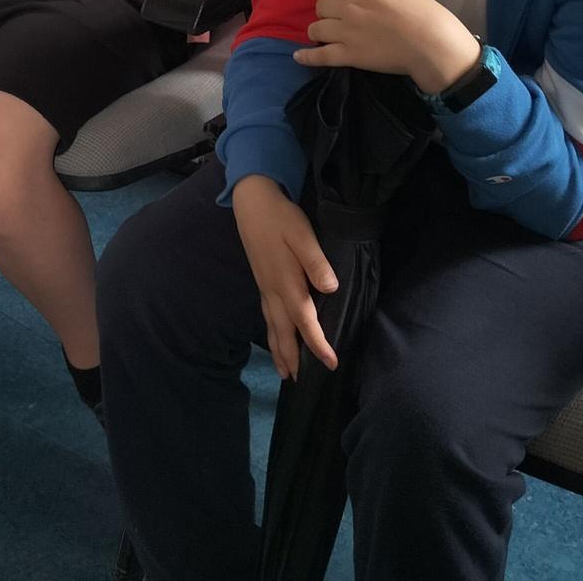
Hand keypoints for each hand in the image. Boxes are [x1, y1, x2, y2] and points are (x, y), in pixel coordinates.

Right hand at [232, 175, 339, 377]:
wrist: (251, 201)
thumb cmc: (280, 216)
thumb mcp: (302, 234)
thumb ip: (316, 262)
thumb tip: (331, 288)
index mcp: (286, 282)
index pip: (305, 321)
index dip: (317, 344)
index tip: (330, 364)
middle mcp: (273, 290)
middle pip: (283, 331)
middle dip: (292, 357)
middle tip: (299, 381)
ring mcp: (264, 286)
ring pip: (272, 326)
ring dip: (278, 350)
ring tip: (284, 372)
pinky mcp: (261, 280)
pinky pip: (266, 315)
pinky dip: (271, 333)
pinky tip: (274, 337)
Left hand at [297, 0, 480, 94]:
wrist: (431, 44)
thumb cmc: (426, 16)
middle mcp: (349, 6)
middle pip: (322, 4)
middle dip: (327, 10)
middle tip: (335, 17)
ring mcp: (345, 31)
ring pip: (316, 28)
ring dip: (319, 30)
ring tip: (323, 35)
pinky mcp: (348, 55)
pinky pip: (319, 56)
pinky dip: (307, 57)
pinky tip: (299, 57)